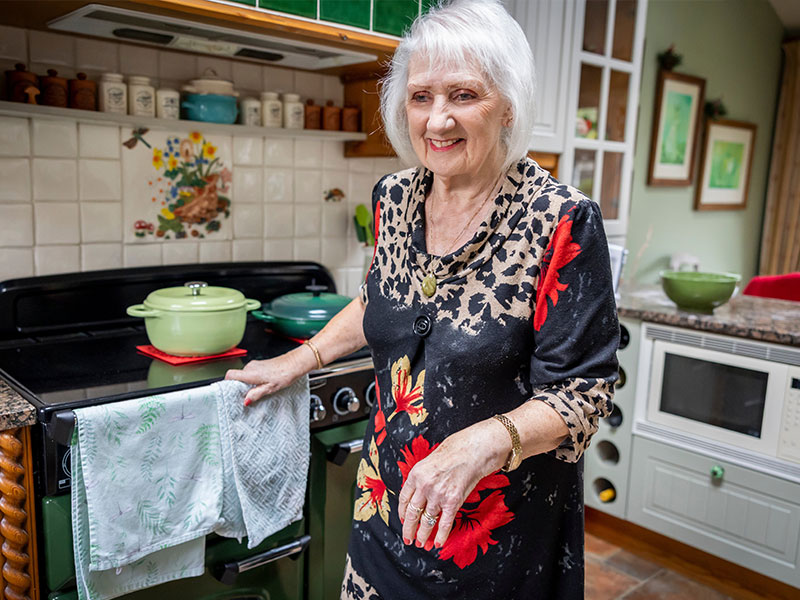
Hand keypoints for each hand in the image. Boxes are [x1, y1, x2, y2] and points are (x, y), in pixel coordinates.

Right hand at [225, 353, 304, 405]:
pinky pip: (251, 372)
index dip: (227, 383)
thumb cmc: (285, 374)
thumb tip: (246, 400)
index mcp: (251, 373)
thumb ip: (256, 394)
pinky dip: (253, 379)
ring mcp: (255, 364)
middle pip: (237, 376)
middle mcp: (250, 367)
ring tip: (258, 389)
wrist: (294, 363)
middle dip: (240, 386)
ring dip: (248, 383)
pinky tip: (263, 383)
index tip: (231, 391)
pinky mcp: (259, 364)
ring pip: (244, 375)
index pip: (230, 374)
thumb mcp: (270, 388)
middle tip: (248, 394)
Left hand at [397, 420, 507, 548]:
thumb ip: (420, 479)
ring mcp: (438, 495)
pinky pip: (444, 524)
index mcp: (415, 475)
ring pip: (426, 522)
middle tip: (408, 538)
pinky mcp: (453, 502)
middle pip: (412, 513)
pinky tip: (437, 544)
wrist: (471, 451)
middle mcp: (424, 486)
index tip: (403, 519)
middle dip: (408, 529)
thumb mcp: (428, 462)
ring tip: (421, 544)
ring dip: (422, 536)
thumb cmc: (452, 453)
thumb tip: (415, 496)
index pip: (403, 499)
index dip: (402, 512)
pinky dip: (440, 536)